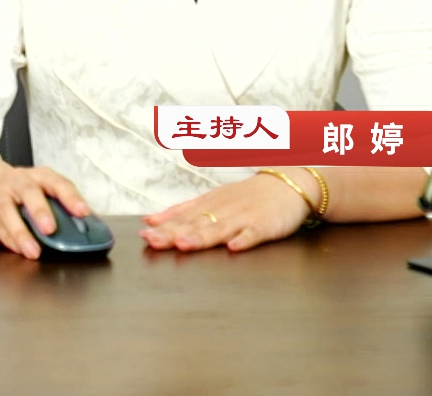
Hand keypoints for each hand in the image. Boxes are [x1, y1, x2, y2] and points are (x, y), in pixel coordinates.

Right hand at [0, 165, 89, 260]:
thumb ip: (63, 206)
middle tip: (50, 229)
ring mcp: (0, 197)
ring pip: (7, 211)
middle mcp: (19, 183)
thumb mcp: (43, 190)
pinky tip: (20, 250)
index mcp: (40, 177)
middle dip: (40, 211)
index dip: (71, 197)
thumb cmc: (23, 191)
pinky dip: (9, 240)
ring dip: (21, 233)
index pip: (58, 183)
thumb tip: (88, 228)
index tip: (83, 212)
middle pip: (29, 193)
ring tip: (33, 251)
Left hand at [140, 171, 312, 251]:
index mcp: (208, 204)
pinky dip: (244, 239)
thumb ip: (182, 212)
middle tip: (153, 241)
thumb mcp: (211, 199)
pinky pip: (254, 233)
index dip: (162, 226)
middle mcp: (222, 209)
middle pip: (195, 223)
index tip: (144, 234)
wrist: (287, 184)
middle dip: (173, 233)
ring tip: (184, 244)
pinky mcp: (265, 225)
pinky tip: (234, 248)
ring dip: (201, 236)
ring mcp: (244, 217)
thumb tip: (150, 221)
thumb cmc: (246, 196)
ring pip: (219, 228)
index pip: (181, 217)